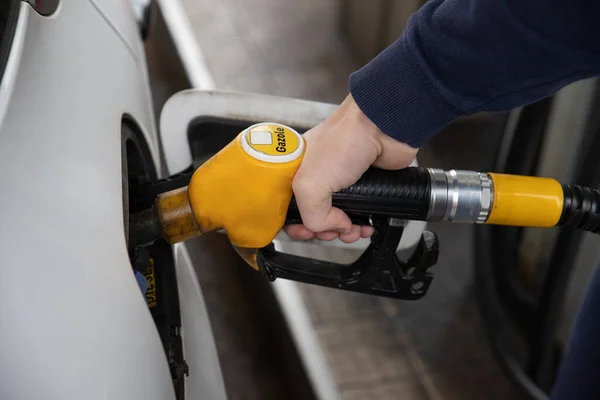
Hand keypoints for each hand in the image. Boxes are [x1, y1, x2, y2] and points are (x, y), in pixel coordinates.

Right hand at [283, 94, 417, 243]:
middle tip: (332, 231)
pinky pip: (361, 215)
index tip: (306, 233)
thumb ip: (312, 215)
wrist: (382, 129)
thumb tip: (332, 227)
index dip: (295, 224)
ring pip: (339, 219)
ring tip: (351, 231)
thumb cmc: (345, 139)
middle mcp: (318, 178)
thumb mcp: (310, 182)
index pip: (287, 206)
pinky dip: (363, 225)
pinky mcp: (366, 187)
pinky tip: (366, 226)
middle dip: (323, 230)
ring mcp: (343, 183)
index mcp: (298, 172)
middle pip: (314, 217)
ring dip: (344, 232)